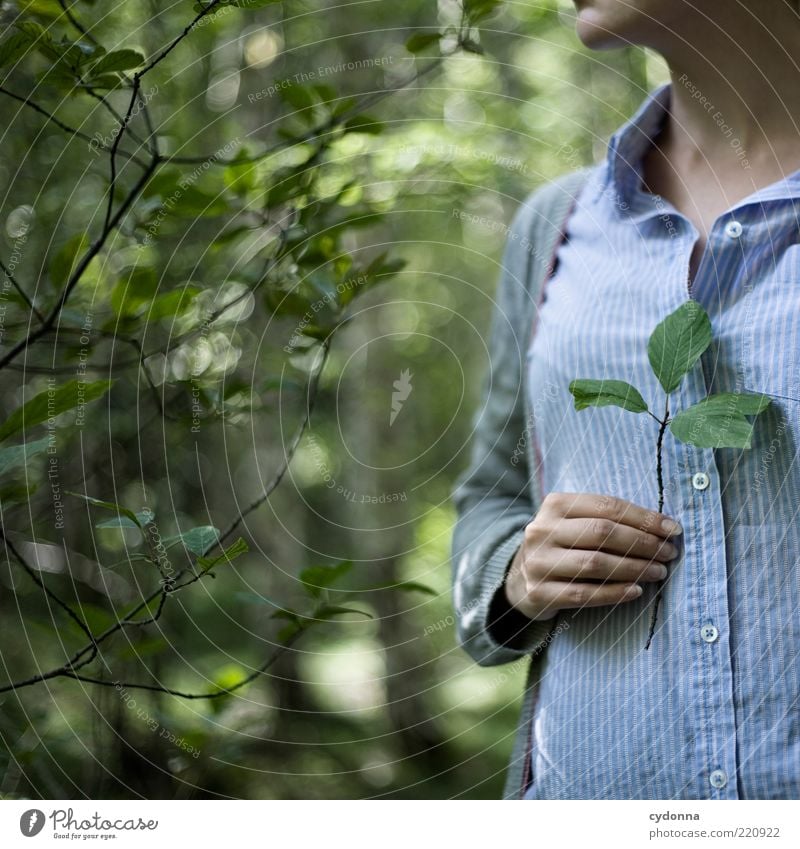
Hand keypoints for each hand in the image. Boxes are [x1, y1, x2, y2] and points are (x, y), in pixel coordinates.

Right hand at [504, 492, 682, 621]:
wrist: (519, 580)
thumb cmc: (561, 546)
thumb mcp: (573, 523)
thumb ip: (607, 520)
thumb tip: (662, 527)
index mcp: (555, 505)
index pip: (607, 506)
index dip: (644, 517)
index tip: (673, 529)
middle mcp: (542, 530)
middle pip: (602, 533)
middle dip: (643, 543)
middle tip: (669, 552)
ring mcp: (538, 562)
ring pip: (595, 564)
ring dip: (634, 568)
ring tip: (659, 572)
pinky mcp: (540, 592)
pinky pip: (584, 594)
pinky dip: (615, 593)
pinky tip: (636, 591)